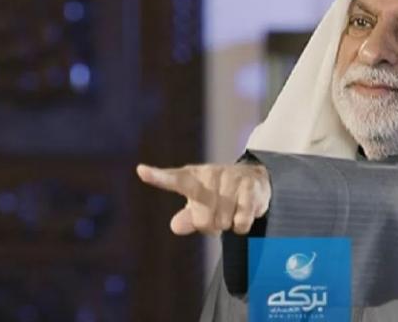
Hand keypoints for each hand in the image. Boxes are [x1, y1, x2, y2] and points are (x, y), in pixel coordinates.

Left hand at [135, 162, 270, 234]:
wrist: (256, 180)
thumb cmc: (219, 196)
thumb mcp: (199, 206)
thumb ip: (187, 218)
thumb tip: (176, 226)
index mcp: (192, 177)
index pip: (173, 179)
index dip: (157, 177)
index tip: (141, 171)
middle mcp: (210, 174)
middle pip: (203, 221)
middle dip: (212, 225)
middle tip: (218, 214)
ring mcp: (231, 178)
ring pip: (223, 223)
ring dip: (228, 224)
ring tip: (232, 209)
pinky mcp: (250, 186)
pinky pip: (241, 222)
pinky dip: (241, 226)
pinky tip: (245, 211)